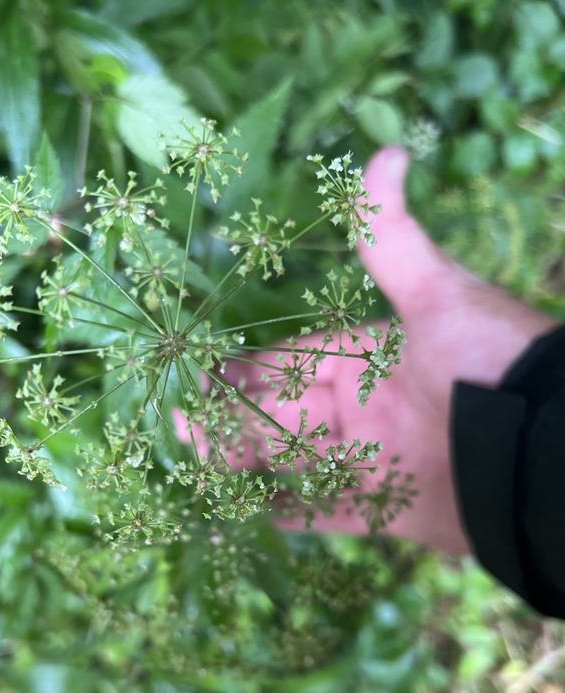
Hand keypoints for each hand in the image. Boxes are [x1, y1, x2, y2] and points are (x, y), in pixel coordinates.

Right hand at [223, 147, 553, 553]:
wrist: (538, 451)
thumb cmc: (485, 363)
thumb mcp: (436, 295)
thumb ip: (393, 241)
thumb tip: (387, 153)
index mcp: (370, 359)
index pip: (294, 360)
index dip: (248, 369)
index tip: (204, 380)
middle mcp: (368, 409)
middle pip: (285, 414)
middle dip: (235, 420)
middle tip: (187, 431)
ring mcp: (375, 463)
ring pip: (297, 462)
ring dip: (249, 465)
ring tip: (203, 469)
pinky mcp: (387, 512)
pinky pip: (328, 514)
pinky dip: (292, 514)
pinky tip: (250, 513)